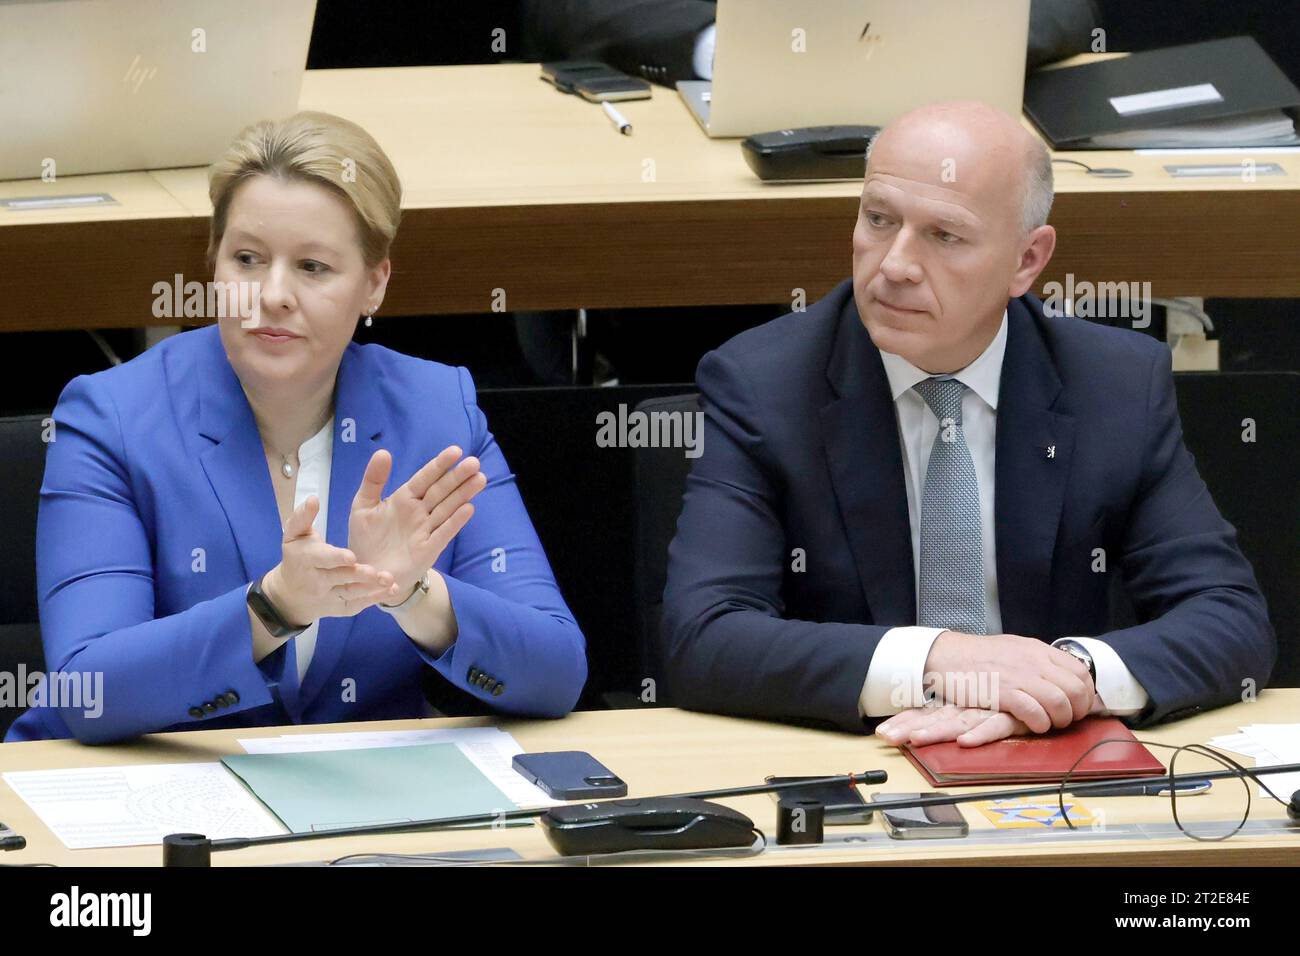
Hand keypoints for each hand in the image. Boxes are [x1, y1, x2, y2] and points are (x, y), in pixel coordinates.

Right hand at [262, 495, 396, 625]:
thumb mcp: (294, 535)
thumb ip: (303, 517)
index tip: (351, 556)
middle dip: (357, 575)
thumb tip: (313, 499)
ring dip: (371, 588)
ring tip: (389, 580)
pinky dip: (375, 598)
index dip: (335, 558)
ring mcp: (330, 596)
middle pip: (340, 577)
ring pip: (351, 593)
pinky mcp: (341, 608)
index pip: (321, 559)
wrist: (290, 595)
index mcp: (306, 560)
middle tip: (375, 572)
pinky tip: (393, 589)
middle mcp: (317, 581)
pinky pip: (359, 604)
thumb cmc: (297, 556)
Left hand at [347, 445, 486, 595]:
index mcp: (404, 498)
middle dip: (457, 477)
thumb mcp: (363, 506)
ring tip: (480, 479)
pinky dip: (455, 521)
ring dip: (463, 494)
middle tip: (474, 462)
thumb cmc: (366, 538)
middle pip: (441, 491)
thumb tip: (383, 451)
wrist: (366, 574)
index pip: (425, 478)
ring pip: (448, 508)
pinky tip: (468, 508)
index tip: (456, 451)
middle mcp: (419, 512)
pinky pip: (444, 533)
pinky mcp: (429, 549)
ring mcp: (426, 530)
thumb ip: (373, 480)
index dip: (440, 465)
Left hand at [876, 704, 1030, 747]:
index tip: (883, 732)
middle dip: (909, 726)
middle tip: (885, 736)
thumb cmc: (1015, 691)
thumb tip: (937, 723)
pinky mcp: (1010, 715)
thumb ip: (964, 711)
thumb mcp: (985, 701)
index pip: (929, 712)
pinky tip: (964, 741)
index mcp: (962, 702)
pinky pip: (993, 725)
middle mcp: (971, 704)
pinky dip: (979, 734)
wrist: (1049, 676)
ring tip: (912, 739)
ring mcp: (990, 708)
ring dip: (935, 731)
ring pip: (957, 720)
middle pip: (935, 717)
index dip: (906, 720)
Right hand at [923, 631, 1095, 733]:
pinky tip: (1033, 725)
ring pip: (1059, 703)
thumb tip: (1059, 676)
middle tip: (1065, 719)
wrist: (947, 655)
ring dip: (1059, 720)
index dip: (1086, 694)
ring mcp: (1020, 677)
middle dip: (1076, 711)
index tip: (1077, 706)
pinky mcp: (1004, 693)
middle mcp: (1034, 662)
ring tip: (1048, 724)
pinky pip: (1035, 713)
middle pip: (1076, 690)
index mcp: (1039, 650)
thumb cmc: (978, 655)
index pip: (1081, 672)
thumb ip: (1038, 660)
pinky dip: (1039, 724)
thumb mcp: (1014, 648)